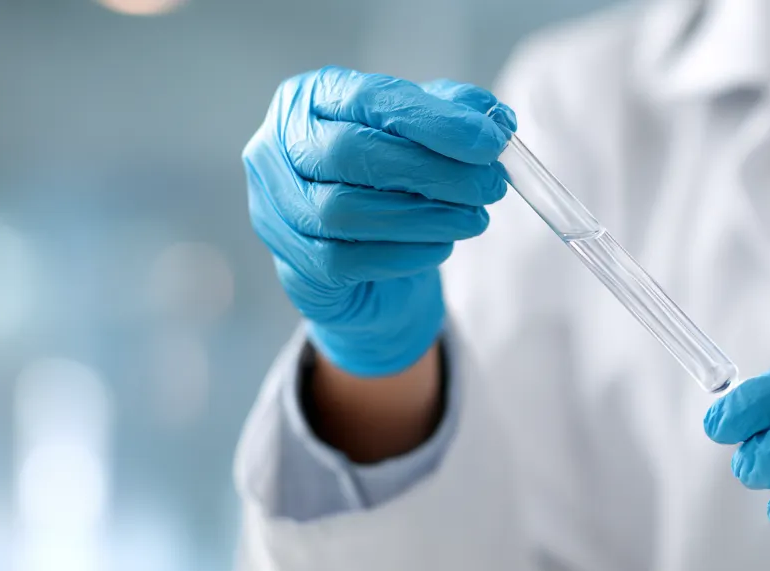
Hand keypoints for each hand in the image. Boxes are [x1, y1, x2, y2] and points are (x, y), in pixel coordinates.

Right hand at [243, 67, 515, 376]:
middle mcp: (274, 152)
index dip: (433, 120)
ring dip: (424, 216)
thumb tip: (496, 120)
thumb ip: (454, 117)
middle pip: (349, 152)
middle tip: (489, 186)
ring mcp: (273, 213)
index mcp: (306, 101)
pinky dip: (405, 253)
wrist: (369, 272)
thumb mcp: (424, 140)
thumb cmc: (390, 189)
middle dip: (432, 170)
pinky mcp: (292, 268)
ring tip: (474, 218)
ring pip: (343, 210)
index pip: (367, 99)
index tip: (490, 142)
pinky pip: (345, 260)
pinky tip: (442, 246)